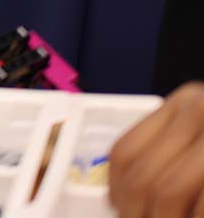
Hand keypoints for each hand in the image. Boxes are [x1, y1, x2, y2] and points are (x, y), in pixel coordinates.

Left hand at [108, 82, 203, 217]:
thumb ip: (170, 153)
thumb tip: (127, 199)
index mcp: (183, 104)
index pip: (124, 150)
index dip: (116, 191)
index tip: (120, 211)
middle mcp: (198, 113)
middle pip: (141, 175)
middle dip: (136, 214)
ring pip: (166, 193)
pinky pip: (201, 208)